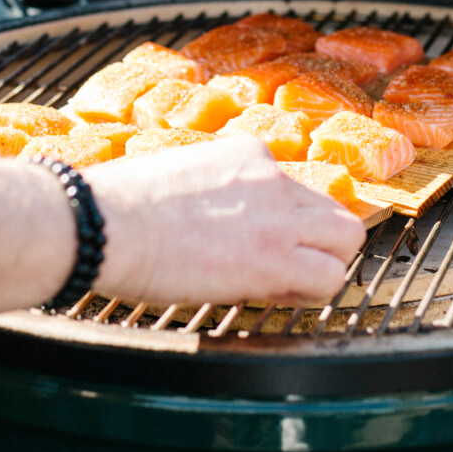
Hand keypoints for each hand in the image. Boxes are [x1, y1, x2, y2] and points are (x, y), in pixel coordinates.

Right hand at [83, 137, 366, 305]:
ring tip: (289, 286)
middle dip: (319, 243)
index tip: (260, 246)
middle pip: (333, 211)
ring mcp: (279, 214)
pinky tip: (280, 297)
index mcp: (246, 154)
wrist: (106, 221)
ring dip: (324, 265)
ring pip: (346, 239)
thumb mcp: (179, 177)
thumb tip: (217, 225)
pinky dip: (313, 293)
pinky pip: (329, 277)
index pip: (295, 191)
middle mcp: (272, 176)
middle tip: (289, 268)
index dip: (286, 226)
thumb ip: (214, 193)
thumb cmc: (118, 206)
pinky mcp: (276, 255)